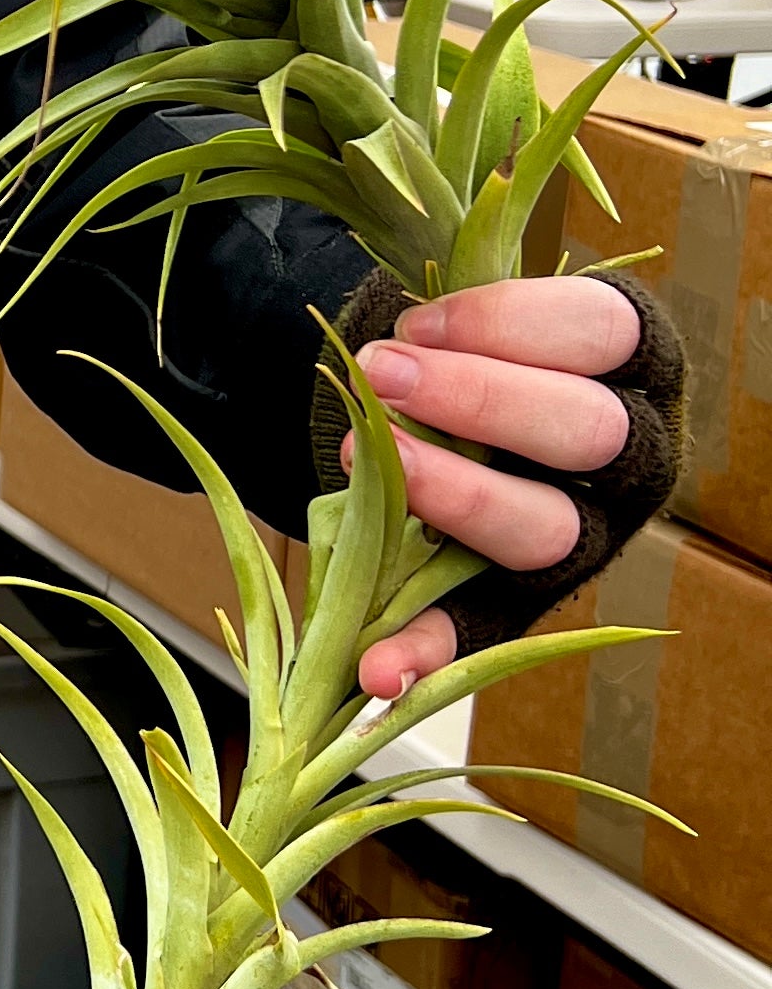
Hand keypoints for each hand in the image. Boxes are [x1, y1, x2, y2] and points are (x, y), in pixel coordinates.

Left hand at [345, 275, 638, 701]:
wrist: (427, 412)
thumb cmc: (460, 349)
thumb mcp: (469, 322)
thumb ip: (452, 331)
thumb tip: (395, 337)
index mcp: (625, 361)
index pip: (599, 330)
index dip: (508, 323)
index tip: (416, 324)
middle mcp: (628, 453)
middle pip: (585, 428)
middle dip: (478, 397)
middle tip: (381, 372)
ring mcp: (586, 533)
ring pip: (546, 527)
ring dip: (453, 497)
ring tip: (361, 463)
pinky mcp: (528, 597)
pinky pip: (485, 628)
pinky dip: (428, 646)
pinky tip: (378, 666)